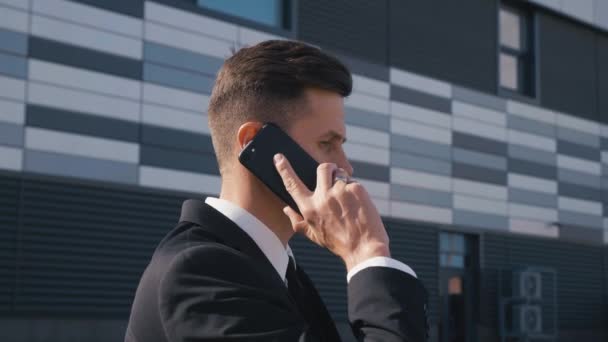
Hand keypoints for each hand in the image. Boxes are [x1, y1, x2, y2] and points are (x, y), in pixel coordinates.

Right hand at [273, 153, 389, 271]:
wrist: (364, 248)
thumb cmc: (339, 243)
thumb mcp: (314, 235)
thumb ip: (297, 222)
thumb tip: (286, 209)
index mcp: (308, 209)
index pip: (292, 184)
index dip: (284, 169)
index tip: (279, 157)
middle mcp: (322, 198)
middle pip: (321, 168)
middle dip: (328, 168)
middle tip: (334, 175)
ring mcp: (339, 192)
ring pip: (339, 173)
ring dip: (343, 179)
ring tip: (348, 196)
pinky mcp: (355, 189)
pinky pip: (353, 182)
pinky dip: (356, 190)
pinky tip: (358, 204)